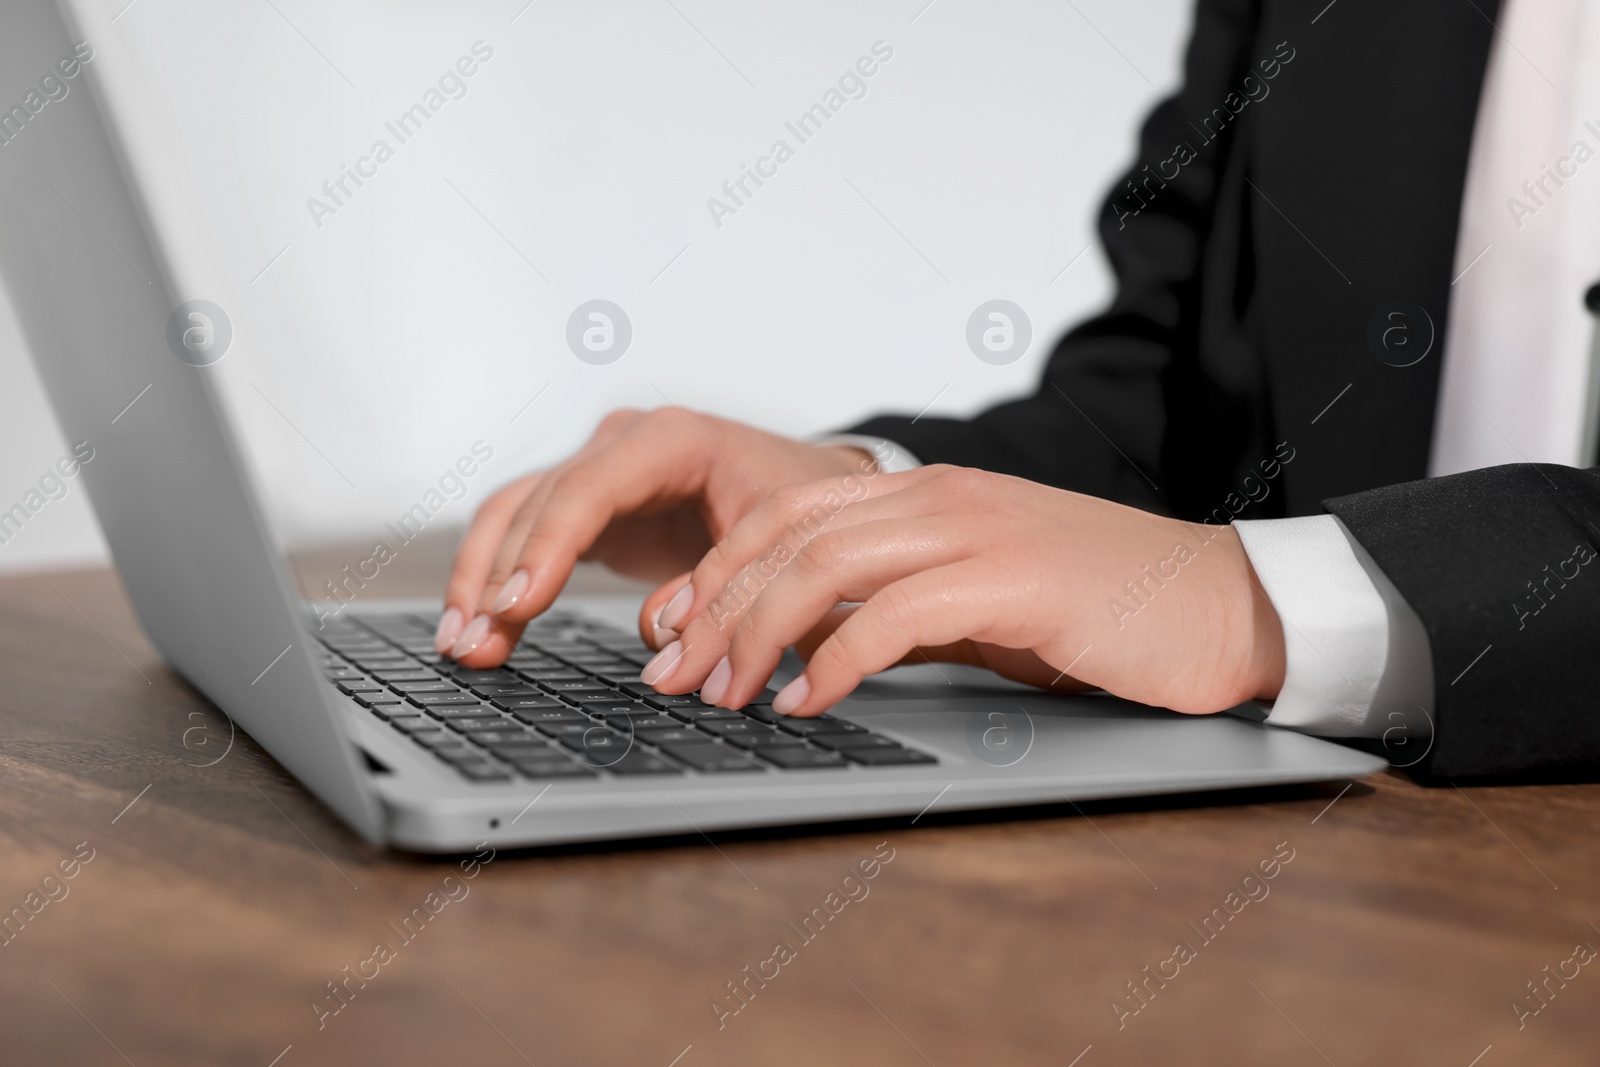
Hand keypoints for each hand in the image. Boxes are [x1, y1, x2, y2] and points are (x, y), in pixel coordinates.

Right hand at [438, 407, 881, 665]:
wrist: (820, 493)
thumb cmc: (807, 510)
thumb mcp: (783, 552)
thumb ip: (725, 593)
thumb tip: (660, 635)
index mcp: (675, 440)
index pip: (589, 489)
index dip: (546, 549)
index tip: (515, 605)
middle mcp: (626, 444)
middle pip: (539, 504)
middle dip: (499, 577)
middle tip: (473, 643)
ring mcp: (601, 471)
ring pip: (515, 515)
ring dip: (482, 579)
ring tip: (461, 645)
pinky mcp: (591, 506)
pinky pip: (524, 534)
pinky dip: (497, 578)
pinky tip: (477, 626)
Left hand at [634, 466, 1286, 716]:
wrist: (1220, 605)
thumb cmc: (1101, 609)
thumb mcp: (979, 602)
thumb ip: (899, 609)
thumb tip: (815, 648)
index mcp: (926, 495)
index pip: (788, 514)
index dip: (717, 569)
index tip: (668, 627)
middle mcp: (940, 499)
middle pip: (787, 535)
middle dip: (713, 605)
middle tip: (668, 670)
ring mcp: (976, 532)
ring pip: (825, 566)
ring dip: (757, 633)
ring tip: (721, 692)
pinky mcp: (1012, 582)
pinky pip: (895, 616)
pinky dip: (837, 659)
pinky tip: (807, 701)